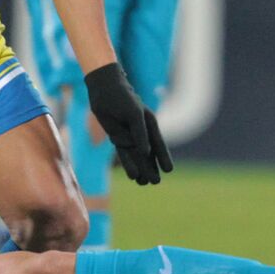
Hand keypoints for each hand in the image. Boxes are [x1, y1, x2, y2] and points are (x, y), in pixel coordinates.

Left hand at [83, 62, 173, 183]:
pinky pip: (124, 153)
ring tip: (144, 183)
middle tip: (155, 182)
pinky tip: (132, 175)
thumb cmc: (123, 99)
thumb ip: (140, 134)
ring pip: (136, 156)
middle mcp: (141, 132)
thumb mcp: (134, 116)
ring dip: (140, 169)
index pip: (158, 144)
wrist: (105, 90)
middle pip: (148, 154)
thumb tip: (146, 153)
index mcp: (150, 125)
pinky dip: (128, 164)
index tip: (169, 170)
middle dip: (151, 168)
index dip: (163, 157)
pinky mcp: (117, 137)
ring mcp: (129, 136)